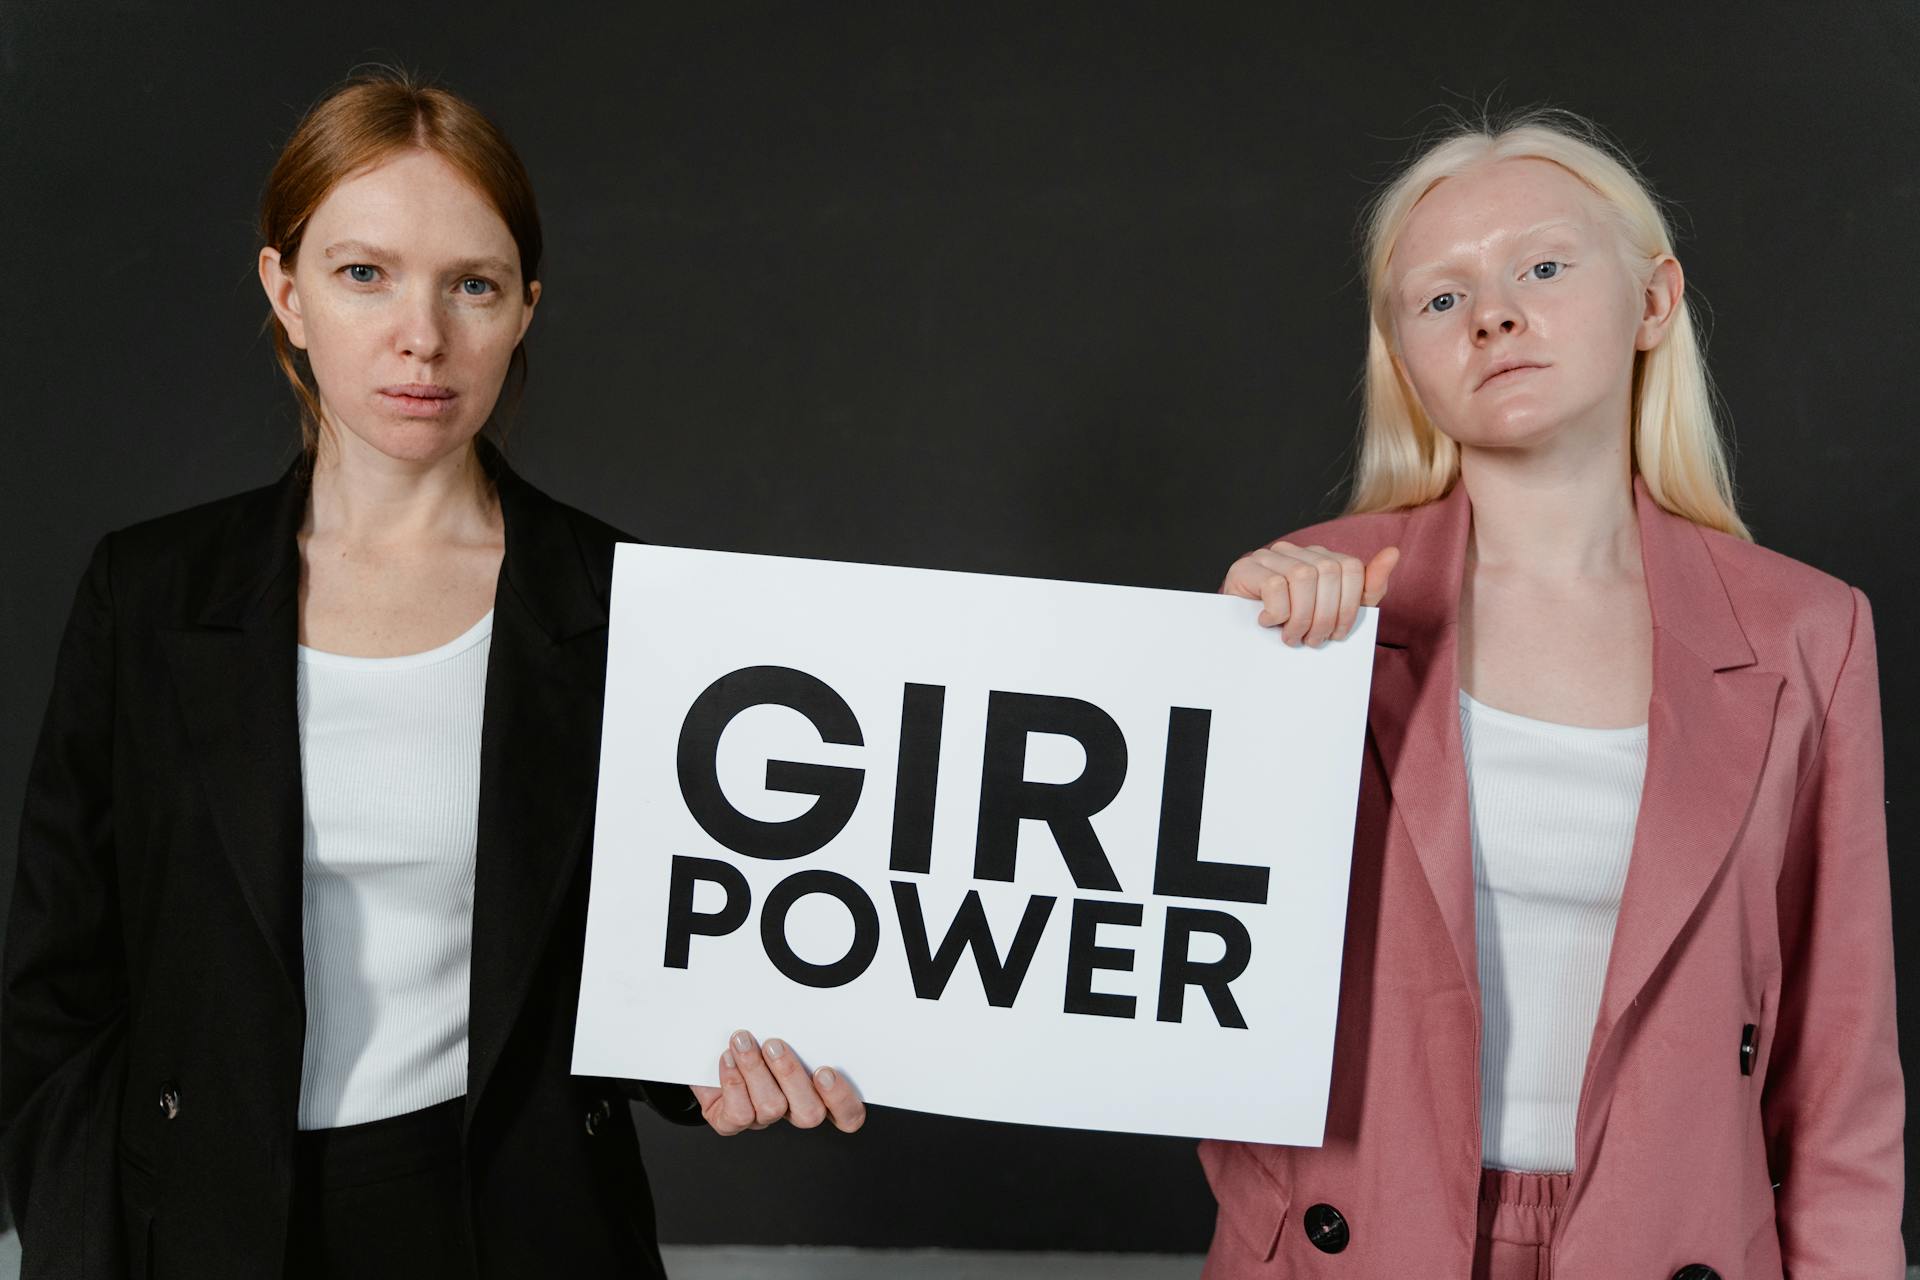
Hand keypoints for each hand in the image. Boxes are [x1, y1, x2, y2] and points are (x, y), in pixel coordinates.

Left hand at [691, 1029, 865, 1135]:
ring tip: (743, 1041)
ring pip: (772, 1107)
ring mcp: (762, 1119)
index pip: (847, 1114)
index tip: (825, 1070)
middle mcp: (792, 1108)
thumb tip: (811, 1005)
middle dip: (792, 1075)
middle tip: (775, 1045)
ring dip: (756, 1069)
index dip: (841, 1099)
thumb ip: (801, 1029)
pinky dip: (733, 1082)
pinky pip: (739, 1114)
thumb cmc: (752, 1036)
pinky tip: (727, 1058)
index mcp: (815, 1090)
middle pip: (810, 1114)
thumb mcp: (783, 1029)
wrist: (706, 1049)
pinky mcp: (731, 1123)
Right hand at [1220, 542, 1399, 646]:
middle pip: (1329, 572)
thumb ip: (1368, 588)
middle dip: (1325, 616)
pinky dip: (1278, 612)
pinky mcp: (1246, 567)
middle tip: (1312, 640)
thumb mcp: (1337, 612)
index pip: (1351, 567)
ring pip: (1303, 576)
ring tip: (1292, 636)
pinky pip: (1275, 585)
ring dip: (1301, 617)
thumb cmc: (1292, 625)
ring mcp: (1269, 556)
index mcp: (1321, 557)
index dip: (1349, 606)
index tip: (1337, 633)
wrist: (1244, 638)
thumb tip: (1393, 553)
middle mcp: (1296, 551)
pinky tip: (1269, 622)